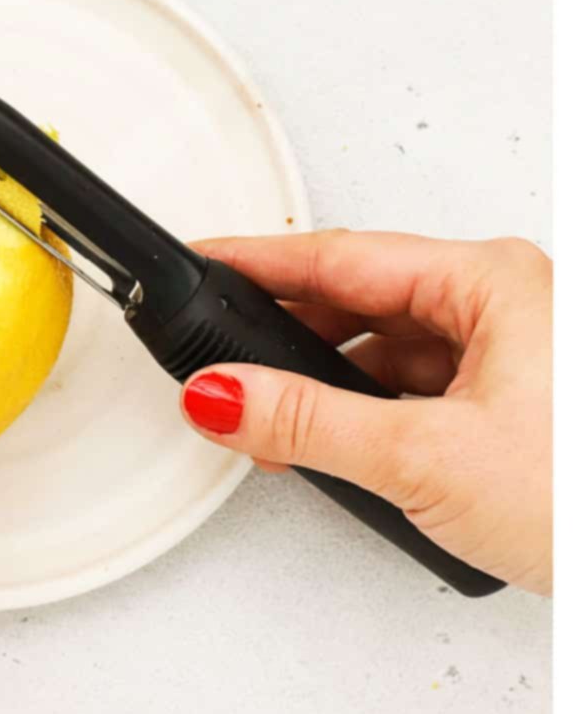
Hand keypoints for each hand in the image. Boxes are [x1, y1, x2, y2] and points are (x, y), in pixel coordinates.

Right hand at [179, 231, 551, 593]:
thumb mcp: (422, 457)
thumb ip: (308, 423)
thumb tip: (226, 395)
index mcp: (494, 283)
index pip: (344, 256)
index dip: (261, 263)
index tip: (203, 261)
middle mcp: (507, 308)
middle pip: (364, 304)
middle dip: (290, 343)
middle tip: (221, 366)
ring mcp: (511, 360)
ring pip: (389, 356)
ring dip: (329, 393)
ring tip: (280, 434)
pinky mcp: (510, 412)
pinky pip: (417, 396)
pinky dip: (369, 422)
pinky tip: (344, 456)